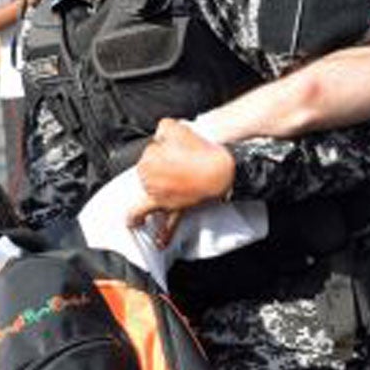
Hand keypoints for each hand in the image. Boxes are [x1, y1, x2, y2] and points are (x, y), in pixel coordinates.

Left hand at [129, 119, 235, 246]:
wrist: (222, 171)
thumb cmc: (201, 151)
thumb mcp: (175, 127)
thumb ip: (162, 130)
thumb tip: (159, 137)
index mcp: (147, 161)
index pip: (147, 154)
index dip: (161, 150)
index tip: (173, 150)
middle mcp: (150, 182)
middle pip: (147, 176)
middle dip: (159, 170)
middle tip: (178, 165)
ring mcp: (162, 198)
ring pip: (149, 199)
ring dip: (156, 196)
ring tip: (169, 190)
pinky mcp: (177, 209)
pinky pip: (168, 224)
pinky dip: (164, 234)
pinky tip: (160, 243)